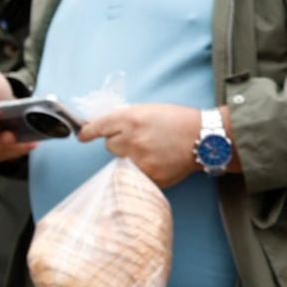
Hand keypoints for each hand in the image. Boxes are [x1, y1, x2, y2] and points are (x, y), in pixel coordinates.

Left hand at [80, 103, 202, 188]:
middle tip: (138, 140)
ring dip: (130, 157)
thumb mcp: (148, 110)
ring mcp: (140, 159)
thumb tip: (104, 126)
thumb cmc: (178, 121)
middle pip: (109, 145)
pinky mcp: (150, 175)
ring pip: (121, 160)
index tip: (81, 136)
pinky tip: (156, 161)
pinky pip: (135, 174)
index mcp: (129, 119)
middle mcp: (131, 138)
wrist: (205, 138)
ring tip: (150, 150)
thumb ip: (125, 118)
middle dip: (119, 143)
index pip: (98, 126)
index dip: (88, 132)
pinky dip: (141, 169)